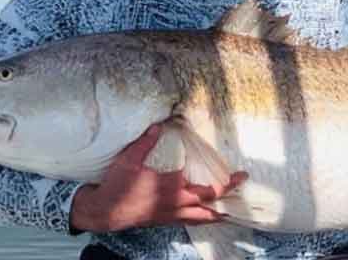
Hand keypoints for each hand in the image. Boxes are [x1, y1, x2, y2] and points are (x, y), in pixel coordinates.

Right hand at [70, 124, 247, 232]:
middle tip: (241, 184)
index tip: (240, 175)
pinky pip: (190, 222)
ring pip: (202, 217)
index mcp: (172, 186)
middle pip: (210, 201)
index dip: (225, 181)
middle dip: (228, 193)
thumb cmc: (118, 185)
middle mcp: (177, 202)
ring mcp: (172, 214)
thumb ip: (146, 142)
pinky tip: (206, 217)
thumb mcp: (129, 159)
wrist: (105, 211)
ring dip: (218, 212)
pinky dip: (202, 220)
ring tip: (231, 210)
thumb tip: (158, 125)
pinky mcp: (165, 221)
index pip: (206, 186)